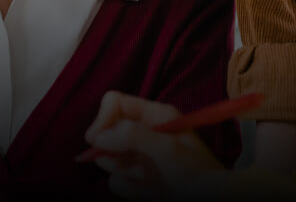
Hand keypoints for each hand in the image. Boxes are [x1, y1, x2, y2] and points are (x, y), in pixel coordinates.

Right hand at [82, 91, 225, 198]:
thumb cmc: (199, 174)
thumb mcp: (167, 149)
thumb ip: (131, 136)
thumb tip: (98, 136)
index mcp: (154, 115)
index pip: (114, 103)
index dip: (102, 118)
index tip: (96, 138)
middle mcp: (144, 133)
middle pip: (105, 131)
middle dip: (110, 149)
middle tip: (125, 163)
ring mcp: (140, 158)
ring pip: (107, 159)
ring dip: (122, 170)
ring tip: (146, 179)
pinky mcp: (138, 181)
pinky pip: (117, 183)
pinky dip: (131, 190)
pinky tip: (151, 191)